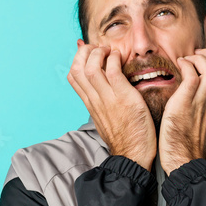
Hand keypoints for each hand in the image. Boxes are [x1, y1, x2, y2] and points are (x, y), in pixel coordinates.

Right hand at [67, 40, 156, 169]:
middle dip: (85, 51)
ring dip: (99, 52)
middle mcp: (95, 100)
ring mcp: (108, 99)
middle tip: (99, 49)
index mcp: (90, 103)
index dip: (78, 59)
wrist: (133, 156)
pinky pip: (112, 71)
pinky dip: (114, 59)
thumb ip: (102, 101)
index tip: (91, 54)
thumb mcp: (107, 118)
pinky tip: (120, 58)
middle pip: (77, 68)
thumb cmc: (125, 137)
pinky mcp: (123, 98)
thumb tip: (100, 87)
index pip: (73, 76)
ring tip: (110, 51)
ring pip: (91, 67)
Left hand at [159, 48, 205, 174]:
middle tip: (195, 55)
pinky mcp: (185, 105)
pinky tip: (178, 67)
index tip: (201, 61)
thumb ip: (199, 111)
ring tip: (186, 60)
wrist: (182, 162)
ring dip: (199, 59)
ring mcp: (199, 103)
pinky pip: (193, 77)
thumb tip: (194, 103)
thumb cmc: (185, 147)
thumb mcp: (198, 125)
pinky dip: (186, 66)